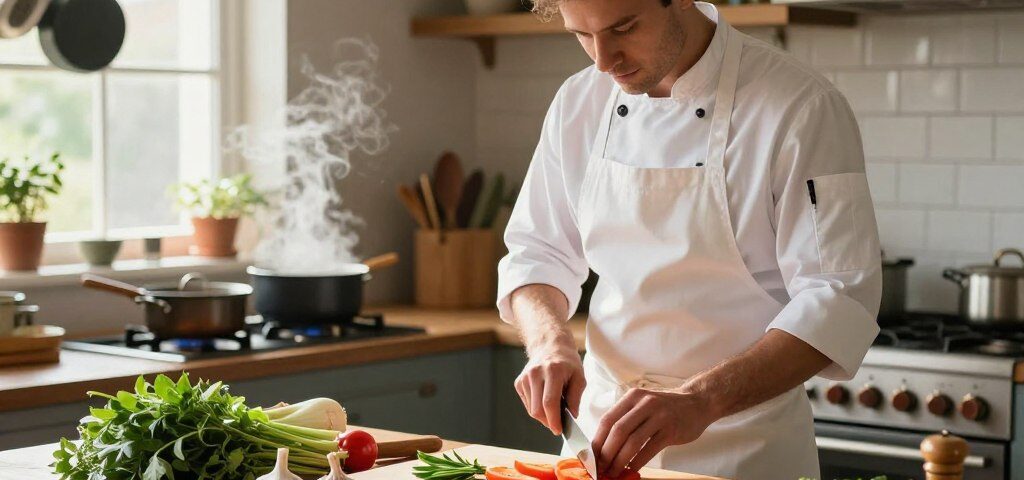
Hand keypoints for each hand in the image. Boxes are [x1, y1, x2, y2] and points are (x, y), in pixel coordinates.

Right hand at [514, 346, 585, 434]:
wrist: (550, 345)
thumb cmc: (567, 362)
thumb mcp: (579, 377)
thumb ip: (576, 398)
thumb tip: (571, 417)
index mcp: (553, 371)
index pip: (549, 402)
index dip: (553, 420)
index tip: (558, 431)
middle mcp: (535, 373)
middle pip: (538, 409)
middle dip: (548, 422)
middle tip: (558, 425)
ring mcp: (525, 378)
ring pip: (531, 409)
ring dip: (543, 416)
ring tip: (554, 409)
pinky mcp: (519, 382)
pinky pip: (528, 404)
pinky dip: (537, 408)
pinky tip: (545, 401)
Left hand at [591, 387, 716, 477]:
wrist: (697, 402)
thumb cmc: (666, 407)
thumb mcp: (643, 403)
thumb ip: (626, 418)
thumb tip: (604, 444)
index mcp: (632, 397)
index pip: (607, 419)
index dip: (597, 440)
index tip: (591, 456)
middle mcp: (644, 403)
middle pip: (617, 431)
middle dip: (606, 453)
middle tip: (601, 467)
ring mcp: (659, 416)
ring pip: (632, 441)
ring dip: (620, 460)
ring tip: (614, 471)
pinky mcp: (671, 430)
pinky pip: (649, 449)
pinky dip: (638, 461)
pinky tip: (632, 469)